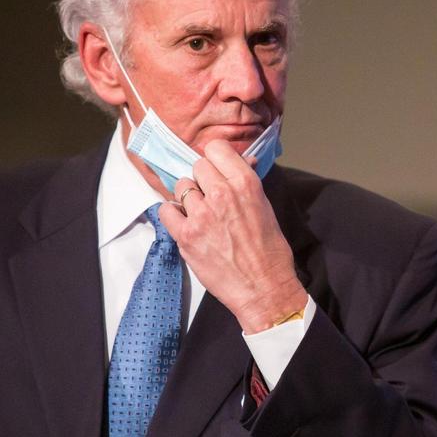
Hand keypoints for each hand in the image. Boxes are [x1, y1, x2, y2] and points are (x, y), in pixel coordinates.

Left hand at [157, 140, 306, 333]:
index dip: (214, 159)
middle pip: (197, 166)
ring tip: (200, 214)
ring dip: (188, 198)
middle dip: (203, 180)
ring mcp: (201, 214)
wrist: (264, 288)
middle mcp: (222, 194)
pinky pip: (166, 210)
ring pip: (181, 187)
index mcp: (245, 184)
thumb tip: (243, 161)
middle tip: (210, 197)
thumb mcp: (265, 208)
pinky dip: (173, 215)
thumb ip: (247, 183)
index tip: (215, 170)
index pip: (216, 148)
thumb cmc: (270, 251)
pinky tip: (186, 224)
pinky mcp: (186, 235)